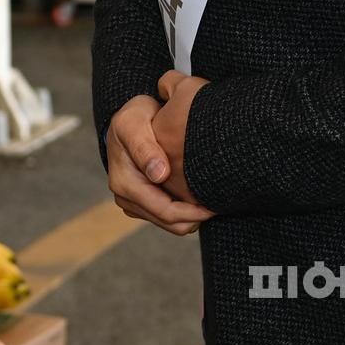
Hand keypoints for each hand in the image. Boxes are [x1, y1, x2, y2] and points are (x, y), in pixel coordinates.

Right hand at [106, 94, 211, 235]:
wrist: (127, 122)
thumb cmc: (132, 119)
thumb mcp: (134, 124)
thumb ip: (145, 147)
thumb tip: (159, 175)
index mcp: (124, 184)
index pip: (165, 212)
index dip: (194, 213)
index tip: (215, 204)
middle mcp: (125, 198)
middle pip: (171, 223)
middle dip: (197, 217)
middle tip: (220, 203)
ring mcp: (133, 203)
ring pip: (172, 225)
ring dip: (193, 216)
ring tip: (211, 199)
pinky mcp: (142, 204)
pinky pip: (168, 218)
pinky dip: (185, 212)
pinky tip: (197, 194)